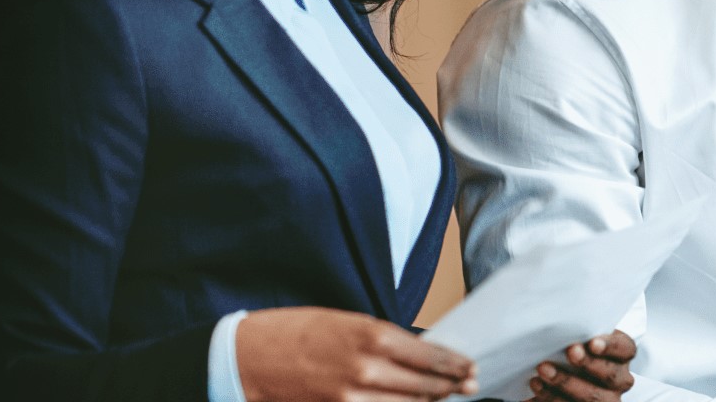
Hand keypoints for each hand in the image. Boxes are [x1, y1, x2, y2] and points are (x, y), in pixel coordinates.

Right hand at [235, 307, 477, 401]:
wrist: (247, 358)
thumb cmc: (296, 332)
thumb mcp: (346, 322)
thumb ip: (383, 339)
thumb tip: (417, 352)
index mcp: (371, 335)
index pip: (429, 355)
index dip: (454, 364)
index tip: (468, 366)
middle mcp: (367, 369)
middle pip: (425, 384)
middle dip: (451, 386)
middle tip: (469, 385)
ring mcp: (352, 398)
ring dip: (429, 401)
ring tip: (443, 397)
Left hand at [528, 330, 637, 401]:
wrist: (565, 370)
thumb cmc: (575, 346)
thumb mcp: (582, 335)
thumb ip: (579, 331)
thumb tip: (562, 326)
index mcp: (623, 354)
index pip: (625, 349)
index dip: (611, 346)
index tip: (593, 342)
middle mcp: (620, 379)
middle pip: (610, 375)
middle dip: (588, 364)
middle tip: (570, 352)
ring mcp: (606, 399)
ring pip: (592, 397)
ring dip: (566, 382)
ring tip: (543, 369)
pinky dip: (551, 396)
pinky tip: (537, 384)